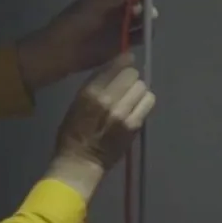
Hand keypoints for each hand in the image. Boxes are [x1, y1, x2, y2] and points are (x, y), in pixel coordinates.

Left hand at [16, 0, 155, 92]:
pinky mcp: (121, 45)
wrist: (62, 52)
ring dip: (146, 18)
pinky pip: (138, 37)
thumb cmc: (75, 24)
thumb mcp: (95, 5)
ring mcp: (119, 28)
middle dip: (143, 4)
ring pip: (140, 20)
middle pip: (138, 4)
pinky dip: (146, 35)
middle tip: (141, 9)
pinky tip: (146, 33)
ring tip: (143, 19)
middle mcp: (115, 10)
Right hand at [47, 54, 154, 199]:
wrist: (81, 161)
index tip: (127, 61)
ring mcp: (123, 113)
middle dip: (130, 78)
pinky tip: (136, 108)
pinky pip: (148, 103)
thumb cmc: (73, 130)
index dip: (123, 62)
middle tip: (125, 86)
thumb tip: (115, 67)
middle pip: (132, 75)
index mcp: (90, 92)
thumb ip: (96, 84)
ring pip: (142, 87)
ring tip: (131, 98)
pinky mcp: (135, 125)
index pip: (116, 66)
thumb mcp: (77, 101)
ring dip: (138, 90)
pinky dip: (144, 102)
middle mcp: (108, 99)